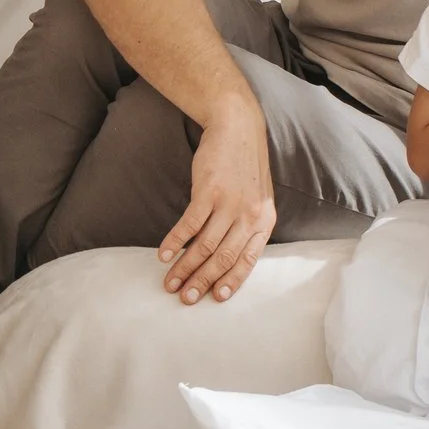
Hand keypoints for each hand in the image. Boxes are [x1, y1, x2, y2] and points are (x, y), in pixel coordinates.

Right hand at [160, 101, 275, 304]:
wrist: (238, 129)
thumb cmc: (245, 168)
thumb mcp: (258, 199)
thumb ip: (247, 227)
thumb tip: (226, 259)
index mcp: (265, 221)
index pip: (248, 260)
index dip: (231, 281)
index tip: (215, 298)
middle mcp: (251, 215)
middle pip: (223, 257)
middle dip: (202, 282)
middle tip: (184, 299)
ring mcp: (230, 203)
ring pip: (204, 246)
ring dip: (184, 268)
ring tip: (169, 282)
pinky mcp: (209, 191)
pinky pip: (189, 225)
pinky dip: (175, 242)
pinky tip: (163, 255)